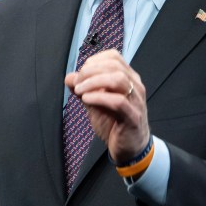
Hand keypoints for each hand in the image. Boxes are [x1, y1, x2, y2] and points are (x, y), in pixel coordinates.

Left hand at [64, 49, 149, 163]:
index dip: (94, 61)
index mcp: (128, 78)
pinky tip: (87, 100)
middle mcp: (135, 85)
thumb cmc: (115, 123)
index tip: (81, 72)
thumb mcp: (95, 103)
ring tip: (80, 91)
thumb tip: (69, 77)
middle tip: (77, 83)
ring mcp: (136, 100)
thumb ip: (83, 89)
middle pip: (114, 65)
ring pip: (118, 79)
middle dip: (90, 71)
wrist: (130, 148)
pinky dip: (99, 98)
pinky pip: (118, 101)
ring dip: (94, 82)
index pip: (114, 56)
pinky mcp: (133, 117)